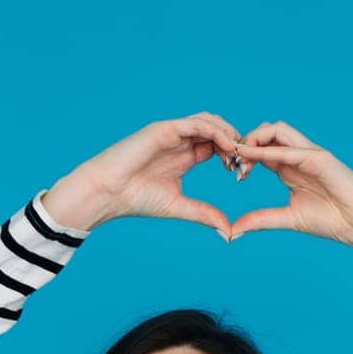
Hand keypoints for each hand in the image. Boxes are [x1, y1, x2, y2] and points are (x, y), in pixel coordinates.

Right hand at [42, 114, 241, 235]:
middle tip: (244, 164)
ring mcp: (173, 132)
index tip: (242, 175)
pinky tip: (226, 147)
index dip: (233, 156)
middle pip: (218, 131)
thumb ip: (203, 214)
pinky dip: (215, 131)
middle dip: (235, 144)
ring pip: (210, 122)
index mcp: (185, 156)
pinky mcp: (165, 129)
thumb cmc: (135, 199)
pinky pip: (197, 123)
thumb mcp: (178, 206)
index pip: (217, 147)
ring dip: (228, 134)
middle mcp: (180, 141)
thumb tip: (228, 231)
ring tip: (238, 154)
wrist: (108, 192)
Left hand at [228, 120, 352, 274]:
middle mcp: (298, 156)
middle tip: (234, 164)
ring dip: (254, 139)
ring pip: (277, 129)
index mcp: (289, 168)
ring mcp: (310, 154)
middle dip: (245, 142)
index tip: (234, 174)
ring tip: (241, 157)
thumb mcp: (288, 218)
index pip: (261, 149)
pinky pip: (291, 148)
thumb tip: (233, 229)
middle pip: (266, 133)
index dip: (243, 156)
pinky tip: (253, 158)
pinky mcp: (320, 158)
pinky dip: (269, 151)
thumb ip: (261, 219)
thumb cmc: (333, 220)